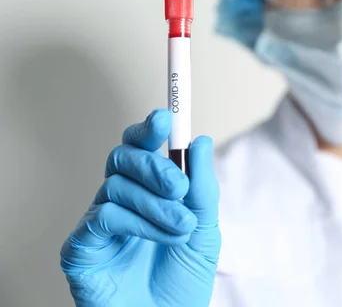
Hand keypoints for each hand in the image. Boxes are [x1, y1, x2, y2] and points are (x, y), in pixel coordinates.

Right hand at [60, 109, 220, 306]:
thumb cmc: (183, 280)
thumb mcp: (204, 229)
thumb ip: (202, 187)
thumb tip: (200, 140)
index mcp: (148, 192)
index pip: (140, 149)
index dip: (149, 129)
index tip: (166, 117)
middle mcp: (120, 201)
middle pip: (123, 157)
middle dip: (155, 166)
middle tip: (180, 187)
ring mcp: (99, 222)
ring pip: (116, 185)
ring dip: (156, 205)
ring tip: (181, 228)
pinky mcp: (82, 246)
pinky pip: (104, 216)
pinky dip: (137, 223)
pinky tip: (158, 239)